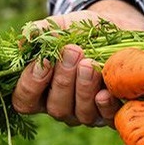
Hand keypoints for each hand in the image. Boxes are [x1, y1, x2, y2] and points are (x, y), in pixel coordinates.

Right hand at [12, 1, 143, 126]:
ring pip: (80, 114)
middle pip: (55, 108)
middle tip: (73, 52)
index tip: (44, 61)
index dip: (31, 85)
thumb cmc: (81, 31)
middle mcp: (62, 106)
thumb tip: (25, 38)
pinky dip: (105, 106)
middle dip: (63, 80)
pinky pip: (107, 118)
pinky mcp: (111, 113)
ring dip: (84, 88)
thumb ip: (41, 32)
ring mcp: (86, 114)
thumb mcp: (61, 26)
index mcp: (41, 91)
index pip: (25, 101)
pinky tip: (105, 92)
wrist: (118, 29)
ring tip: (89, 63)